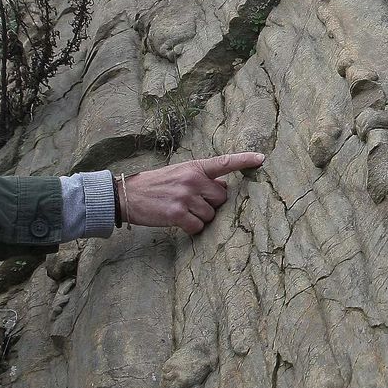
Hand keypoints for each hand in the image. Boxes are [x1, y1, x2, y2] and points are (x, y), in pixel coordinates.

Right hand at [119, 152, 264, 234]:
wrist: (126, 196)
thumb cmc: (156, 185)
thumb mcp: (180, 174)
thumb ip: (202, 179)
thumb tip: (225, 188)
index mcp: (194, 167)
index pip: (224, 162)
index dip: (245, 160)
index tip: (262, 159)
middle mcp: (192, 179)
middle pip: (222, 198)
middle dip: (212, 203)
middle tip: (192, 202)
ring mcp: (185, 197)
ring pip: (211, 214)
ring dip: (200, 217)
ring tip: (182, 210)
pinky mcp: (177, 214)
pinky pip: (198, 226)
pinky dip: (191, 228)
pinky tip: (178, 221)